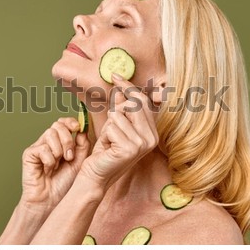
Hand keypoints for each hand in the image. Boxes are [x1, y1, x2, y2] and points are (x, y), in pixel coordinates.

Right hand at [20, 117, 90, 208]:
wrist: (52, 201)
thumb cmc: (65, 184)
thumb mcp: (79, 162)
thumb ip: (82, 145)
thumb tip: (83, 128)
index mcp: (60, 142)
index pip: (63, 122)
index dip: (70, 122)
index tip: (78, 127)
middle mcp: (48, 142)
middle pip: (57, 125)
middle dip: (67, 139)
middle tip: (69, 157)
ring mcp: (38, 147)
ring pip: (50, 133)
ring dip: (59, 150)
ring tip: (58, 165)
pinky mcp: (29, 155)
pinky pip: (43, 148)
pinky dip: (49, 160)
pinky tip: (48, 170)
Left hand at [80, 74, 158, 188]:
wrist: (97, 174)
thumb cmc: (106, 150)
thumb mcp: (115, 125)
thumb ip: (121, 108)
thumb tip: (120, 88)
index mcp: (152, 132)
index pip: (142, 101)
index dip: (128, 87)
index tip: (115, 76)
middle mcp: (151, 138)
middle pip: (132, 105)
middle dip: (116, 110)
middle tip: (109, 126)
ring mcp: (142, 144)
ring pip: (119, 115)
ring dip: (108, 126)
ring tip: (109, 140)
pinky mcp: (130, 148)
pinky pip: (112, 127)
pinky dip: (105, 135)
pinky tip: (107, 147)